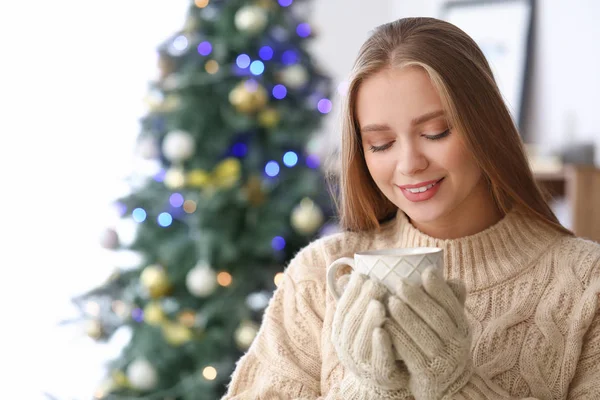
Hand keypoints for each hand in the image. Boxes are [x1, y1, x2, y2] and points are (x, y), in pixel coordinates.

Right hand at [331, 272, 410, 398]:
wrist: (386, 381)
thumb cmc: (378, 343)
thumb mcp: (365, 322)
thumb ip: (362, 300)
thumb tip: (355, 269)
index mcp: (341, 331)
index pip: (342, 308)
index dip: (351, 292)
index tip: (363, 274)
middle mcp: (346, 347)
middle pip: (350, 322)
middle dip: (361, 301)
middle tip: (375, 283)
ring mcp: (360, 363)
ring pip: (360, 340)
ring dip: (368, 321)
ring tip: (378, 304)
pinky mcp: (378, 375)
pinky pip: (377, 360)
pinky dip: (379, 345)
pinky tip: (383, 331)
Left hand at [384, 267, 471, 399]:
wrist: (449, 391)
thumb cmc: (444, 350)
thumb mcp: (453, 330)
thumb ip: (451, 306)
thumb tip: (454, 278)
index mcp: (462, 329)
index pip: (453, 306)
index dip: (440, 289)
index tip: (427, 272)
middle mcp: (456, 345)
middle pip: (437, 318)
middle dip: (418, 299)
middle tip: (399, 282)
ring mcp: (442, 361)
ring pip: (423, 335)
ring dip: (405, 317)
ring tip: (390, 301)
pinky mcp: (427, 375)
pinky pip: (410, 353)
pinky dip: (397, 338)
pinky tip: (384, 326)